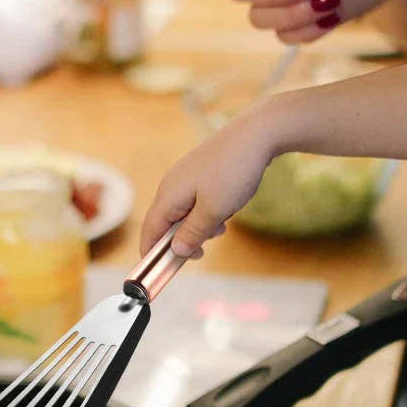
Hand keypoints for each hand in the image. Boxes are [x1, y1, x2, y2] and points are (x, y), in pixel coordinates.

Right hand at [140, 102, 279, 257]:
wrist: (256, 134)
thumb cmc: (233, 172)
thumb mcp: (214, 211)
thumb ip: (192, 233)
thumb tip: (175, 250)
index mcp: (168, 195)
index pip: (150, 231)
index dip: (152, 254)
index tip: (161, 273)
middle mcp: (171, 185)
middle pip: (166, 224)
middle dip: (183, 241)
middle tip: (203, 251)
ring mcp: (185, 177)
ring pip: (184, 213)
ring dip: (200, 227)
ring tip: (222, 225)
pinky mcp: (200, 172)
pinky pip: (196, 201)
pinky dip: (208, 212)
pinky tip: (227, 210)